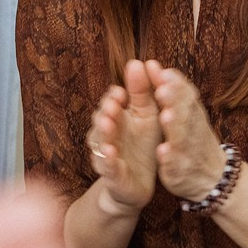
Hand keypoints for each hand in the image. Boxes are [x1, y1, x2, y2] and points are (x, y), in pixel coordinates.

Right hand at [87, 59, 161, 213]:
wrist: (136, 185)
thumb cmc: (141, 146)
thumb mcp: (147, 116)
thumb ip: (142, 92)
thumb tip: (138, 62)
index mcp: (118, 118)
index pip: (110, 102)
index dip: (114, 96)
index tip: (122, 90)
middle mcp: (107, 134)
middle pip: (101, 119)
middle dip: (107, 109)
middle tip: (114, 101)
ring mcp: (107, 155)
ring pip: (100, 141)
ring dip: (104, 131)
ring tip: (109, 121)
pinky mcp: (113, 175)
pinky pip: (107, 166)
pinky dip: (107, 159)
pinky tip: (110, 152)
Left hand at [146, 62, 226, 201]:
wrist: (214, 178)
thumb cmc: (194, 138)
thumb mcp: (185, 112)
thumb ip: (168, 90)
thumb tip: (151, 64)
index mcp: (193, 113)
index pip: (188, 95)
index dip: (177, 85)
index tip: (164, 73)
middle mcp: (193, 130)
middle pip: (186, 113)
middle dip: (175, 101)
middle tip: (162, 90)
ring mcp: (187, 151)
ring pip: (182, 137)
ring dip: (175, 126)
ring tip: (165, 116)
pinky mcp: (180, 171)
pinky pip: (175, 165)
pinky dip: (170, 158)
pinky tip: (162, 152)